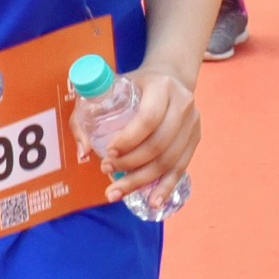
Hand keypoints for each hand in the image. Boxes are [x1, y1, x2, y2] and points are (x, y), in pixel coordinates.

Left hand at [77, 62, 200, 205]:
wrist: (170, 76)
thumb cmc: (135, 85)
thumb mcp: (109, 87)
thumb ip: (88, 114)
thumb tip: (84, 151)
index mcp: (161, 87)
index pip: (148, 118)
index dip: (128, 139)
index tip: (108, 151)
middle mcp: (182, 105)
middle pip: (159, 144)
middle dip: (130, 164)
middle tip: (107, 170)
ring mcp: (192, 124)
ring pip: (169, 161)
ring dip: (141, 180)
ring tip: (117, 191)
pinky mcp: (194, 140)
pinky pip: (180, 169)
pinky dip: (165, 188)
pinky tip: (153, 202)